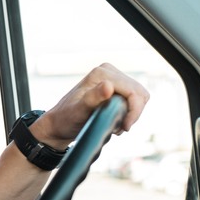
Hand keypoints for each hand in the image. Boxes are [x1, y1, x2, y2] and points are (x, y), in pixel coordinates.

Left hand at [30, 63, 148, 149]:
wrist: (59, 123)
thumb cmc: (66, 119)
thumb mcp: (79, 111)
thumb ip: (93, 98)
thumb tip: (109, 86)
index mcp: (102, 73)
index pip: (133, 92)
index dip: (134, 111)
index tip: (125, 128)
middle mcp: (108, 71)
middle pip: (139, 93)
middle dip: (133, 113)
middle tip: (118, 128)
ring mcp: (112, 77)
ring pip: (139, 97)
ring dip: (131, 114)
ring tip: (115, 125)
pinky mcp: (115, 86)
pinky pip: (133, 99)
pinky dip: (129, 112)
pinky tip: (115, 120)